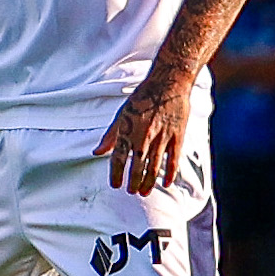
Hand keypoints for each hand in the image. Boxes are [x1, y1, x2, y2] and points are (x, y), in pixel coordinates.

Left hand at [95, 76, 191, 194]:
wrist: (168, 83)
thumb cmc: (143, 97)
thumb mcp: (122, 114)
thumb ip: (110, 135)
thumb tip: (97, 152)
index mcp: (128, 130)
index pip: (119, 158)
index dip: (116, 174)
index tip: (115, 184)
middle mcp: (144, 136)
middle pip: (137, 166)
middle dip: (133, 182)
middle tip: (131, 191)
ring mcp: (162, 137)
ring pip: (154, 167)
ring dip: (148, 182)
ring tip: (144, 192)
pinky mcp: (177, 137)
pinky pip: (173, 159)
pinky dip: (170, 173)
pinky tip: (165, 183)